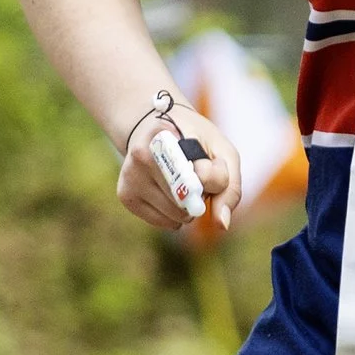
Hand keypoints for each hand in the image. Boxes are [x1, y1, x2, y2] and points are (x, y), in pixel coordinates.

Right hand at [114, 104, 243, 234]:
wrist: (154, 129)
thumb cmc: (196, 141)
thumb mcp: (222, 152)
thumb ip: (229, 187)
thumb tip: (221, 224)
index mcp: (165, 135)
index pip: (204, 175)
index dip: (216, 174)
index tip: (208, 158)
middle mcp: (142, 155)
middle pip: (190, 200)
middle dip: (202, 195)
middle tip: (194, 172)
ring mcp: (130, 176)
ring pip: (177, 216)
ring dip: (189, 207)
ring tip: (181, 182)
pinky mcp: (125, 196)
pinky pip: (164, 223)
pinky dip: (175, 215)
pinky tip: (169, 193)